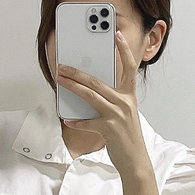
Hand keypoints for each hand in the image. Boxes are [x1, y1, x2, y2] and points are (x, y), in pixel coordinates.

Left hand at [56, 30, 150, 176]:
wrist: (135, 160)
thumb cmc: (127, 136)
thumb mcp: (124, 113)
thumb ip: (111, 100)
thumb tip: (88, 90)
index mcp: (130, 95)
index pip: (129, 67)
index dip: (124, 49)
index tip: (116, 34)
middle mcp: (125, 102)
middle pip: (97, 81)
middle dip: (77, 72)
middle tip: (63, 65)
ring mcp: (117, 115)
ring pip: (90, 95)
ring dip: (71, 86)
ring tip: (59, 80)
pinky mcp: (109, 128)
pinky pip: (87, 121)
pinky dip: (76, 120)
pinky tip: (67, 118)